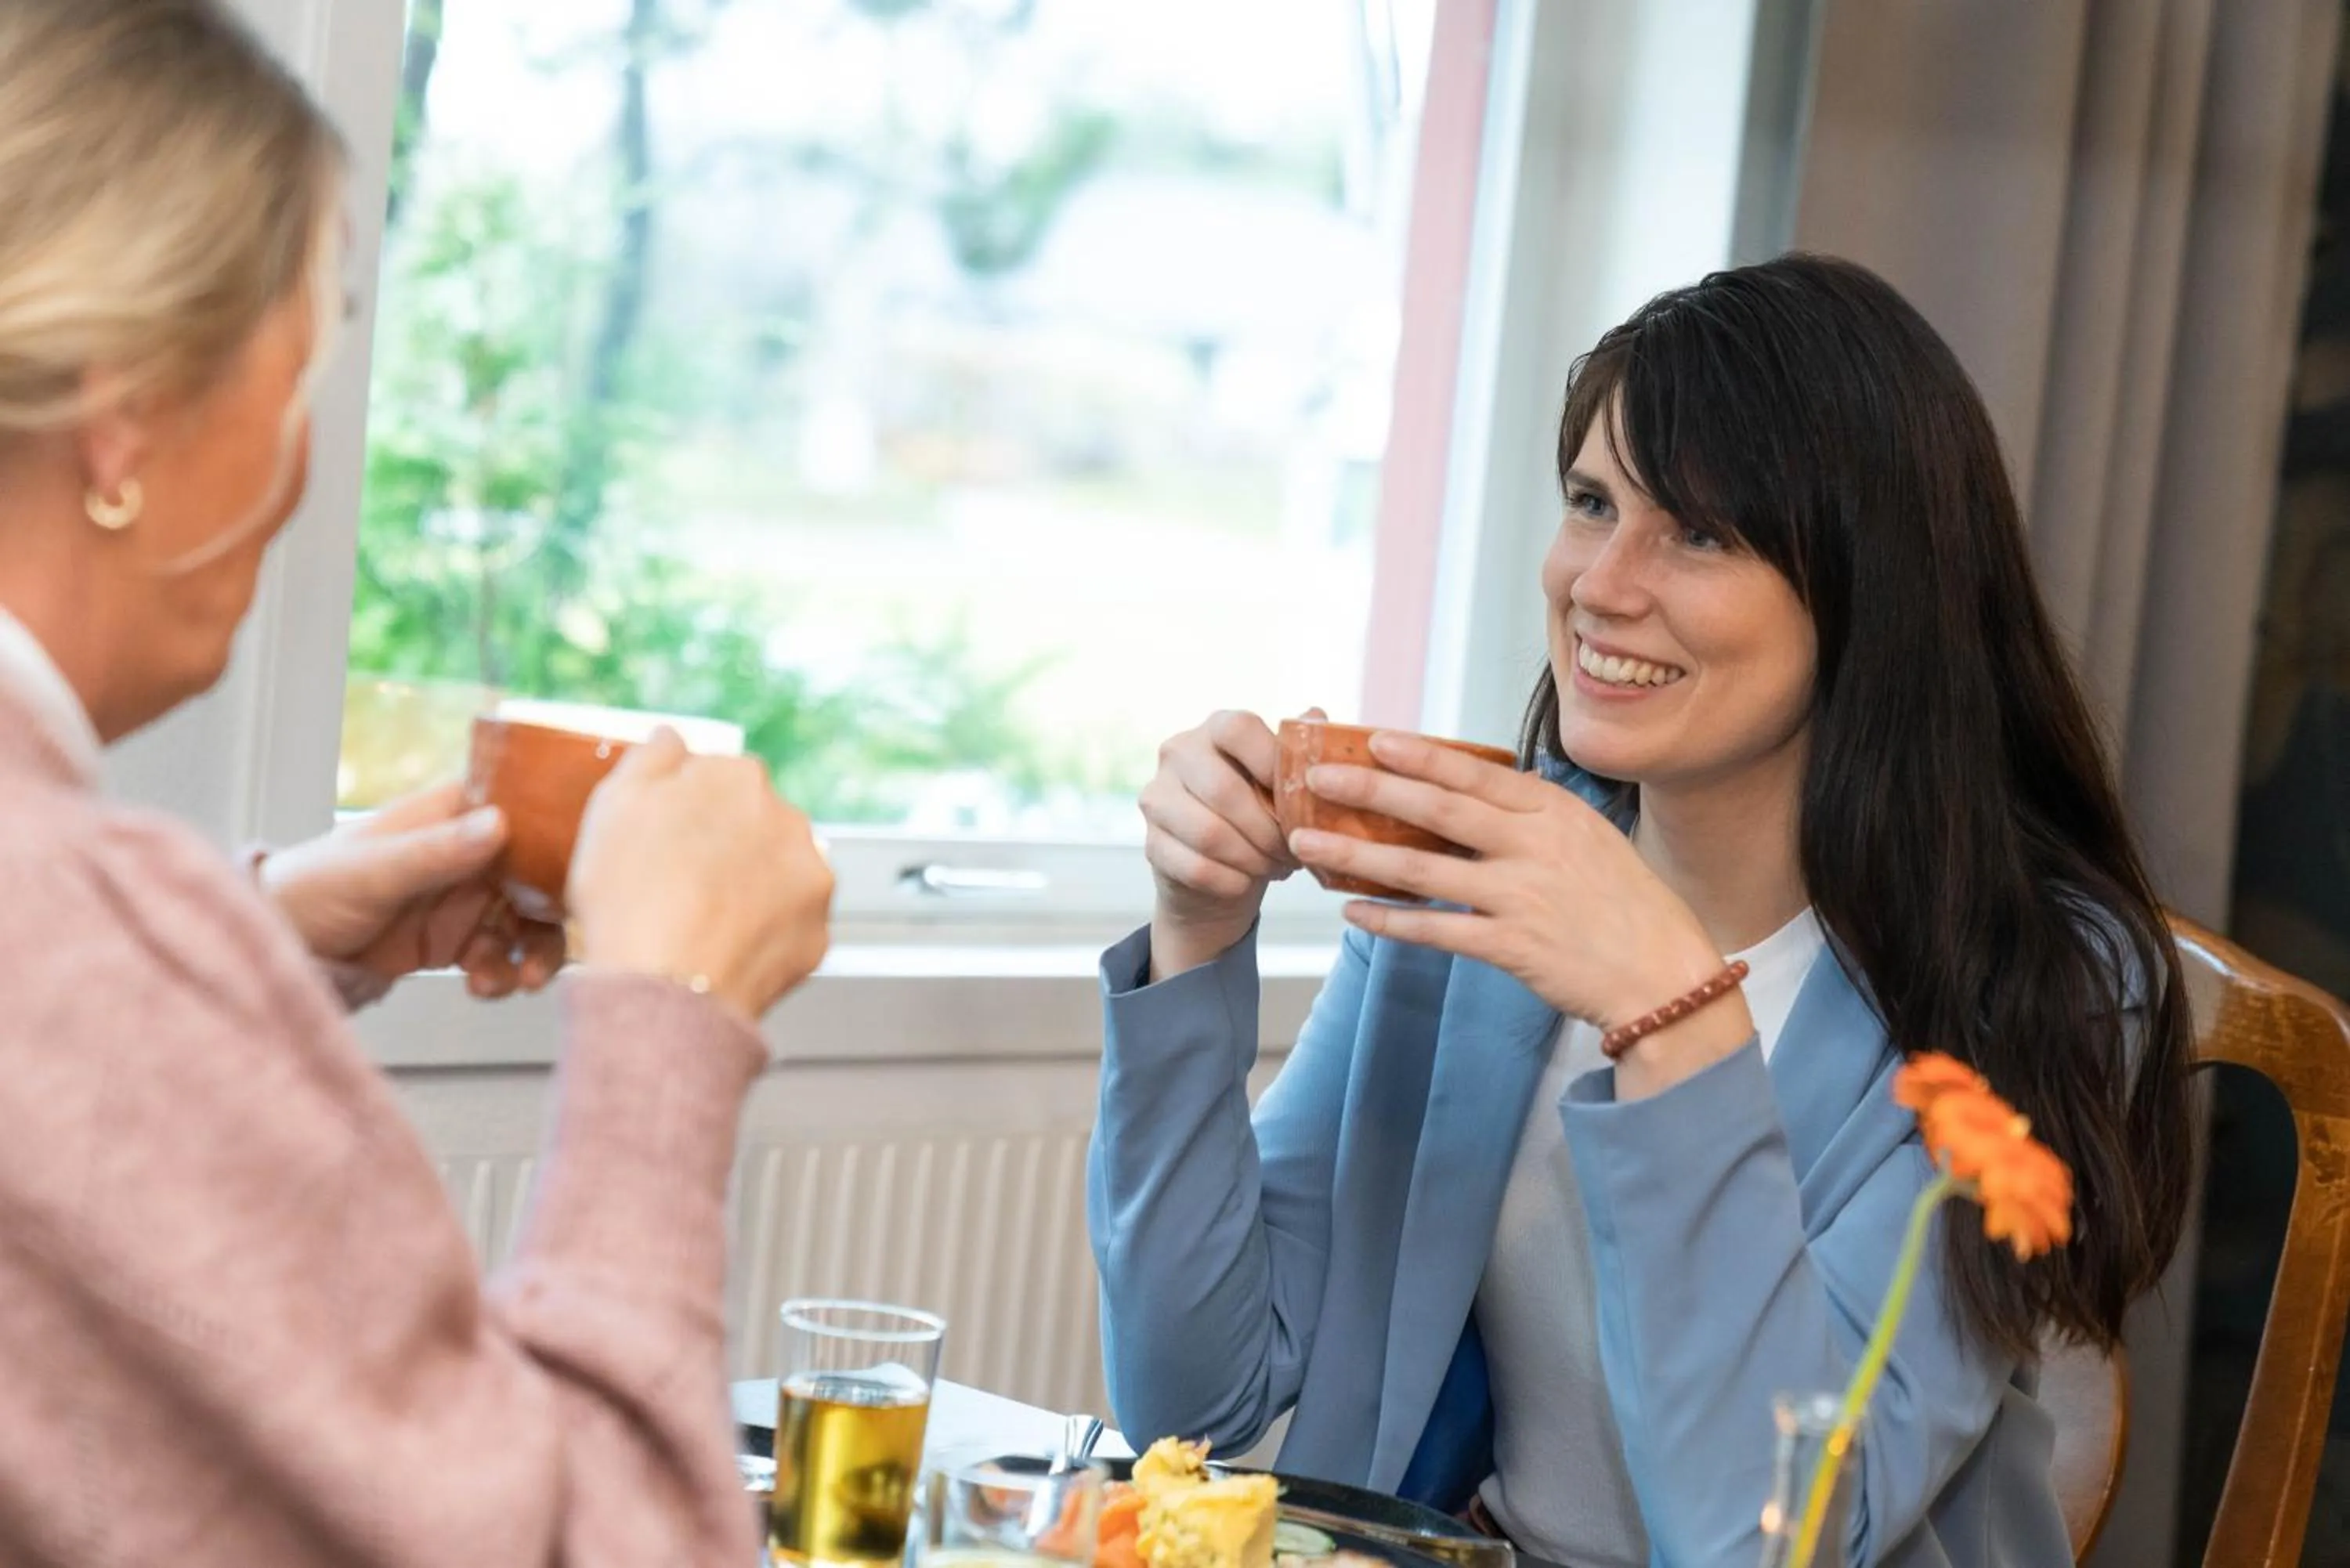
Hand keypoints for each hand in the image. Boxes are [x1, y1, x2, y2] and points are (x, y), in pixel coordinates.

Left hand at [260, 782, 566, 996]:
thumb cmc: (308, 889)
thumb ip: (434, 852)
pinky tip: (483, 987)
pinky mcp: (457, 940)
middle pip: (540, 872)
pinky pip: (503, 955)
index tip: (584, 864)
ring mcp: (466, 898)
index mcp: (451, 814)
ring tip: (518, 983)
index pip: (524, 806)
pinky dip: (503, 974)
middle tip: (549, 949)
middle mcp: (468, 852)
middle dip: (553, 912)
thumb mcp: (371, 870)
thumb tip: (498, 824)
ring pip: (529, 920)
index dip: (561, 832)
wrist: (278, 951)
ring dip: (533, 952)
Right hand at [568, 729, 833, 1020]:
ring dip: (750, 888)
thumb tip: (673, 736)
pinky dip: (762, 935)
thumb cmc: (629, 897)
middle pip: (754, 824)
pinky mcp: (818, 934)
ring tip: (701, 922)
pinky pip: (788, 926)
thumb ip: (650, 758)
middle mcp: (789, 818)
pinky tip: (723, 950)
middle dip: (725, 847)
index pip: (717, 781)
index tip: (662, 843)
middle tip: (677, 887)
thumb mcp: (614, 806)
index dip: (684, 813)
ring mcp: (811, 878)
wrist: (665, 992)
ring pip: (777, 873)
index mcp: (739, 777)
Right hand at [1140, 707, 1319, 979]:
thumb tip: (1317, 716)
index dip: (1271, 761)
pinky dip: (1232, 882)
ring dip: (1252, 858)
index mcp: (1214, 728)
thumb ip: (1298, 750)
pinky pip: (1196, 868)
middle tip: (1293, 850)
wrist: (1220, 870)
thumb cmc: (1259, 814)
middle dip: (1268, 829)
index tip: (1299, 795)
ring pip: (1209, 834)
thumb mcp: (1282, 781)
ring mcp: (1157, 798)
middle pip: (1223, 789)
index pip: (1238, 729)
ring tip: (1275, 867)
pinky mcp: (1152, 843)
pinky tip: (1247, 882)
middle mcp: (1178, 754)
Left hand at [1285, 732, 1753, 1091]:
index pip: (1474, 772)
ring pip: (1422, 870)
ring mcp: (1521, 897)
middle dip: (1368, 791)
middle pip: (1436, 811)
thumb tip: (1478, 788)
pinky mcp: (1511, 947)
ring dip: (1357, 856)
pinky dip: (1390, 921)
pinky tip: (1352, 912)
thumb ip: (1534, 815)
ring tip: (1308, 844)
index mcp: (1553, 811)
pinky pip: (1436, 930)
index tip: (1372, 740)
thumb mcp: (1589, 838)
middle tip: (1314, 778)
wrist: (1665, 975)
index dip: (1419, 756)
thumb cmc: (1626, 904)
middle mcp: (1535, 846)